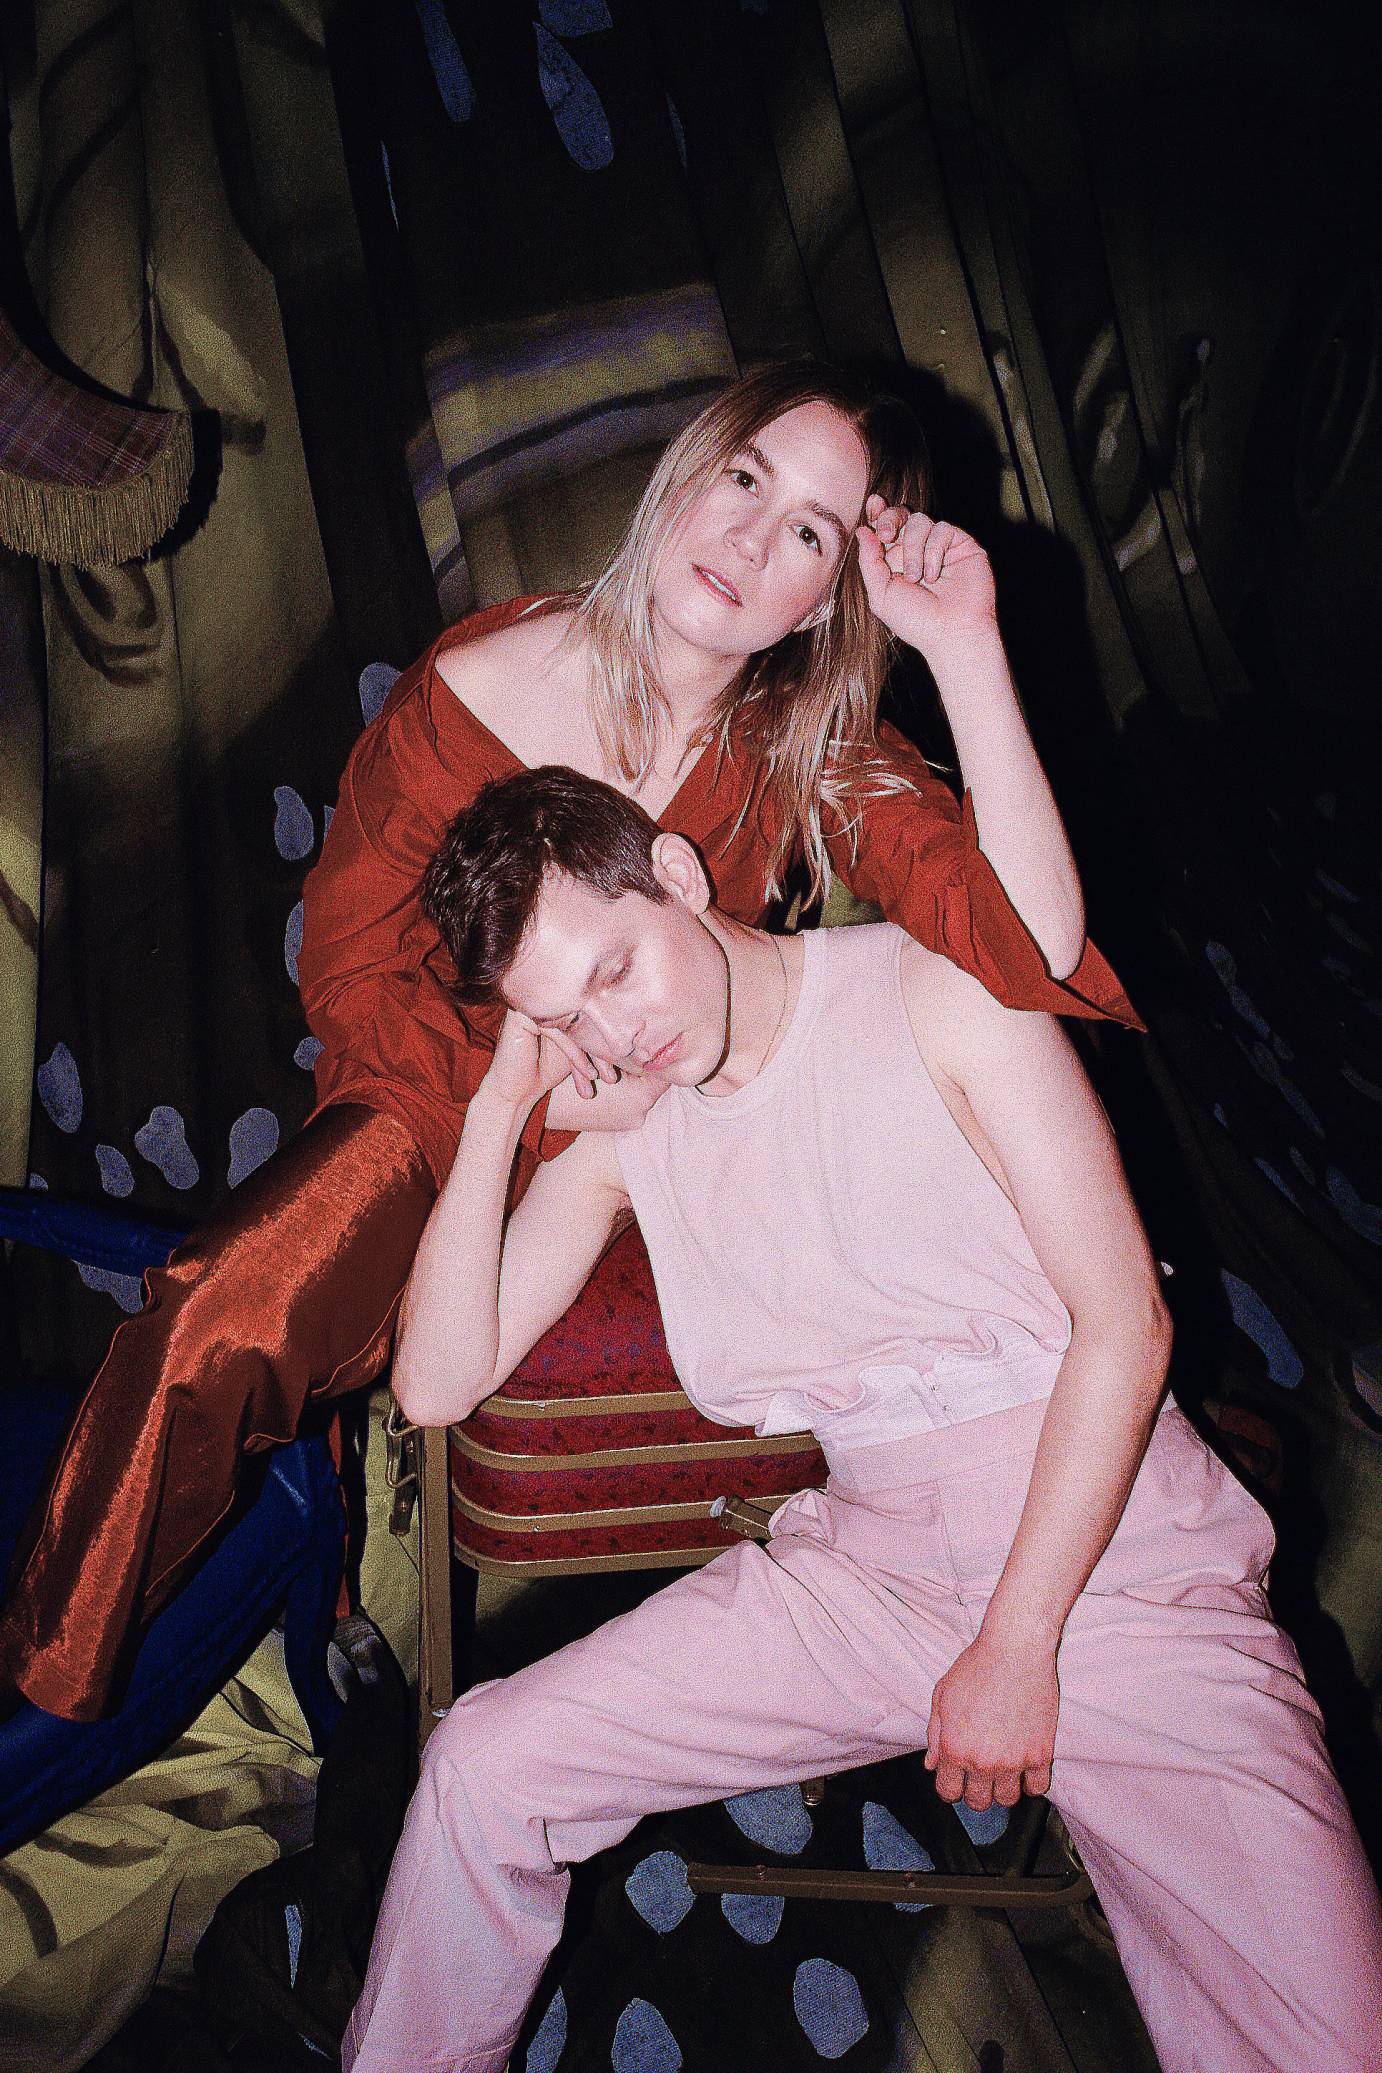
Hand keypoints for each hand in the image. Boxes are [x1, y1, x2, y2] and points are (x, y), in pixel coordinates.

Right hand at [482, 1010, 616, 1113]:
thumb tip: (638, 1042)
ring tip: (608, 1078)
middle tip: (617, 1073)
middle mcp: (546, 999)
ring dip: (594, 1054)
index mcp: (560, 1002)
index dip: (611, 1038)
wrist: (515, 1091)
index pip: (593, 1015)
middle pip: (585, 1018)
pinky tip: (589, 1074)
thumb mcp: (580, 1053)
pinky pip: (558, 1032)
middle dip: (604, 1048)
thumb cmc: (545, 1071)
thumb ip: (599, 1040)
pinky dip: (576, 1055)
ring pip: (574, 1025)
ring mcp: (532, 1004)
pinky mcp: (522, 1017)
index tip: (629, 1060)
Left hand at [856, 498, 997, 657]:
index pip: (885, 527)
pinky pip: (942, 529)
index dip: (878, 513)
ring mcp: (940, 546)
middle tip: (886, 534)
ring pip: (919, 520)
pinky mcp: (961, 544)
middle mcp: (917, 549)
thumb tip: (862, 530)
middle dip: (890, 519)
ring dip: (913, 548)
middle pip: (901, 514)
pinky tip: (934, 576)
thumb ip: (869, 562)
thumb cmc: (916, 621)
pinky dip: (933, 552)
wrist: (951, 633)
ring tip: (916, 578)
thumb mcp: (880, 594)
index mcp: (895, 560)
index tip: (872, 504)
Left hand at [924, 1631, 1058, 1810]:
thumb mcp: (942, 1696)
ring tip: (1003, 1771)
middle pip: (978, 1802)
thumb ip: (935, 1734)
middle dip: (975, 1792)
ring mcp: (1013, 1761)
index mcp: (954, 1748)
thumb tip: (932, 1763)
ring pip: (1007, 1800)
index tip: (956, 1782)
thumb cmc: (976, 1667)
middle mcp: (982, 1761)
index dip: (950, 1788)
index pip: (948, 1792)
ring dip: (1003, 1789)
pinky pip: (1037, 1788)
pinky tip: (1025, 1768)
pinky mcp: (1040, 1754)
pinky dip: (1031, 1783)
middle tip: (979, 1776)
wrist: (1015, 1651)